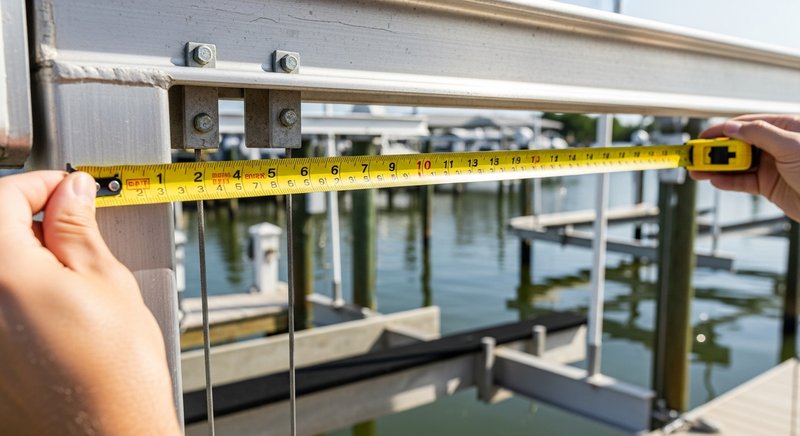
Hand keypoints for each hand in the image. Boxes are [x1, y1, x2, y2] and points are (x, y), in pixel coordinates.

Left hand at [0, 171, 179, 434]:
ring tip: (68, 271)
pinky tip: (52, 306)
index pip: (2, 196)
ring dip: (23, 253)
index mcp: (4, 273)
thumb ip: (79, 228)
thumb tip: (71, 191)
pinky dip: (17, 288)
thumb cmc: (117, 374)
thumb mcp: (109, 283)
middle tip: (72, 223)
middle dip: (28, 216)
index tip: (68, 187)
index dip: (40, 183)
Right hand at [690, 114, 799, 220]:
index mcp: (783, 128)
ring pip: (737, 164)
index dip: (722, 130)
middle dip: (715, 151)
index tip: (702, 137)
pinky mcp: (768, 185)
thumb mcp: (790, 145)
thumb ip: (759, 134)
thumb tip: (732, 127)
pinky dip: (728, 182)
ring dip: (716, 168)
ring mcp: (771, 165)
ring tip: (698, 171)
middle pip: (737, 144)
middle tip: (696, 156)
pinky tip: (716, 181)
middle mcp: (775, 145)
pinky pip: (743, 182)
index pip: (746, 124)